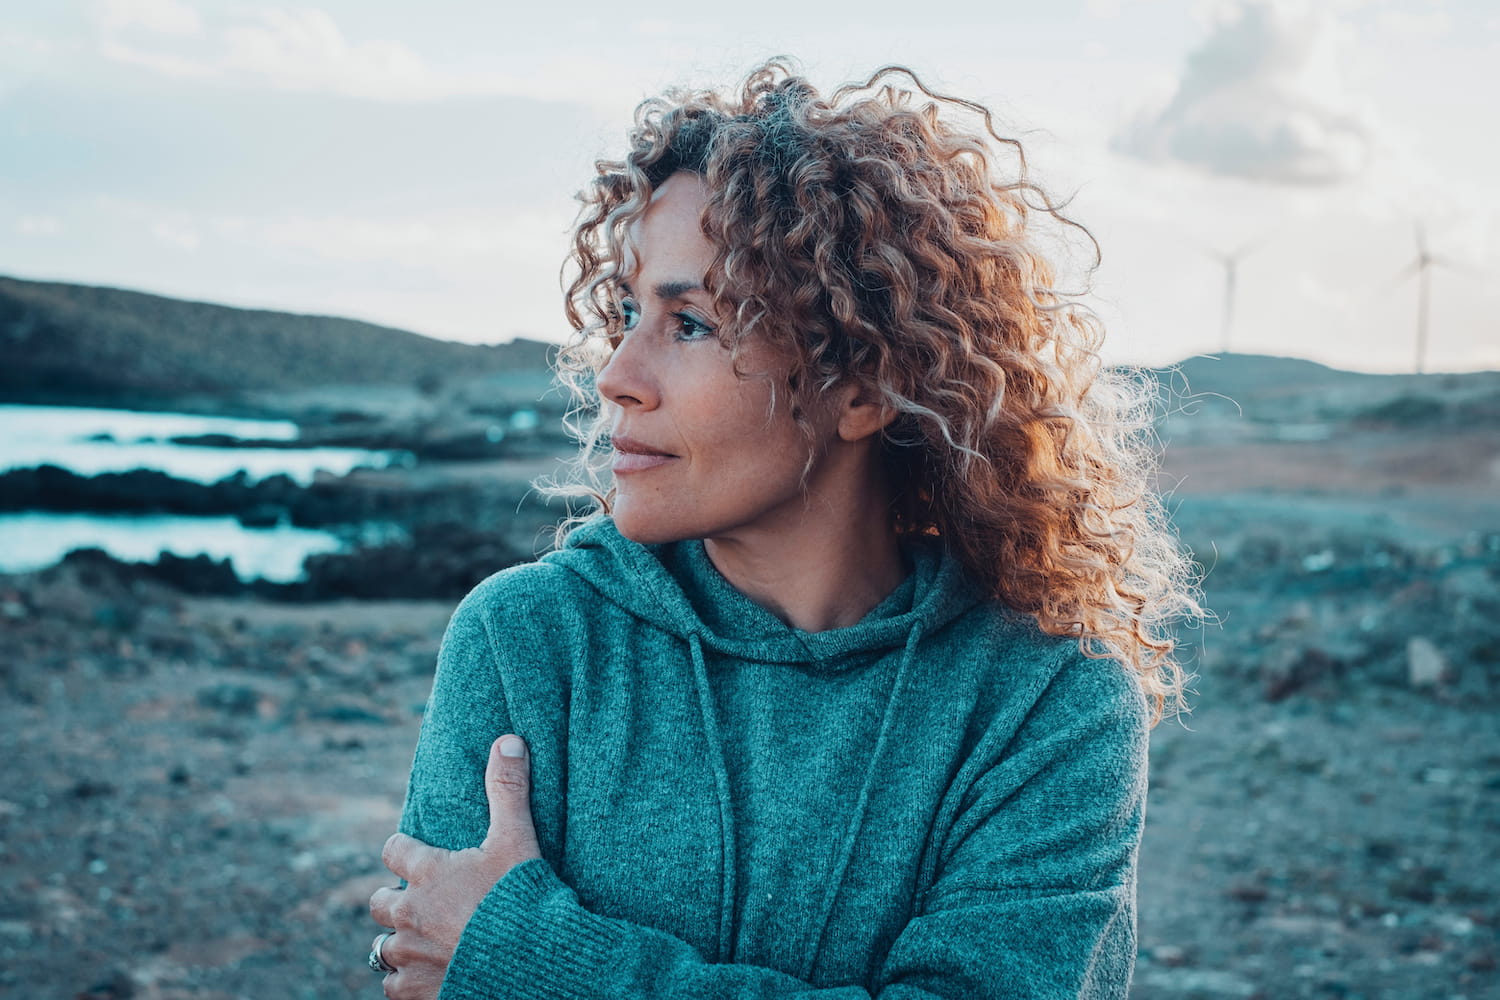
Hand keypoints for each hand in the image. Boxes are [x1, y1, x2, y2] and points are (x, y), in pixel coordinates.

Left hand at [368, 734, 540, 998]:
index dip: (402, 849)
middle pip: (378, 902)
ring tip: (420, 942)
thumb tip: (508, 738)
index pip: (393, 849)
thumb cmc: (521, 897)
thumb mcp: (517, 838)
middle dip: (391, 900)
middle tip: (416, 900)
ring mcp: (409, 955)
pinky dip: (406, 982)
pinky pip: (393, 988)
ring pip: (383, 948)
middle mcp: (409, 912)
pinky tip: (425, 976)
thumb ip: (508, 789)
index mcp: (428, 872)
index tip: (411, 851)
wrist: (529, 962)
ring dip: (399, 943)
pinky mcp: (416, 991)